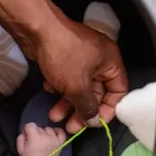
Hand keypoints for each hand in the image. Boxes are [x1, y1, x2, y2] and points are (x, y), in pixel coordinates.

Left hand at [0, 0, 127, 133]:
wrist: (37, 29)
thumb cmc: (64, 56)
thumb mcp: (77, 86)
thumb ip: (88, 106)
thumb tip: (93, 122)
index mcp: (111, 62)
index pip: (118, 91)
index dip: (108, 110)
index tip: (94, 123)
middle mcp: (100, 59)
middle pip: (96, 92)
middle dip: (82, 110)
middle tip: (70, 126)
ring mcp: (81, 57)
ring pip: (79, 86)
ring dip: (67, 102)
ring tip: (53, 116)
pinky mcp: (65, 57)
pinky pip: (67, 77)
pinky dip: (59, 86)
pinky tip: (47, 88)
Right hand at [16, 123, 66, 155]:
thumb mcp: (20, 148)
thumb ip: (20, 137)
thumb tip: (25, 132)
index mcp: (34, 137)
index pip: (30, 125)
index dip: (27, 130)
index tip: (27, 136)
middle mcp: (45, 135)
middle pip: (39, 127)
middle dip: (36, 132)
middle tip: (35, 141)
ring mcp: (54, 138)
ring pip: (48, 129)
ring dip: (45, 133)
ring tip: (44, 140)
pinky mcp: (60, 142)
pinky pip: (61, 132)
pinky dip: (57, 131)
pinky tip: (53, 134)